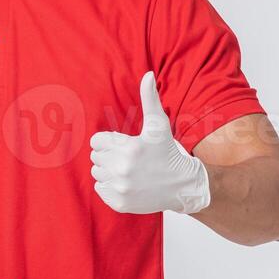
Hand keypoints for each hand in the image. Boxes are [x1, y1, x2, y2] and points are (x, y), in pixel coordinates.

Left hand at [90, 71, 209, 214]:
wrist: (182, 185)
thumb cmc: (168, 152)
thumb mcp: (159, 126)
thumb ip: (150, 99)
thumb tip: (148, 75)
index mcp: (129, 148)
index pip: (96, 141)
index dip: (109, 141)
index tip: (123, 144)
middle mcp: (123, 169)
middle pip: (95, 157)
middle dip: (109, 155)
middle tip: (128, 158)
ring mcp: (121, 188)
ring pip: (97, 173)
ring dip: (108, 171)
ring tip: (128, 170)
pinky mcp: (120, 203)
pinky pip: (100, 189)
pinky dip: (110, 187)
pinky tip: (128, 183)